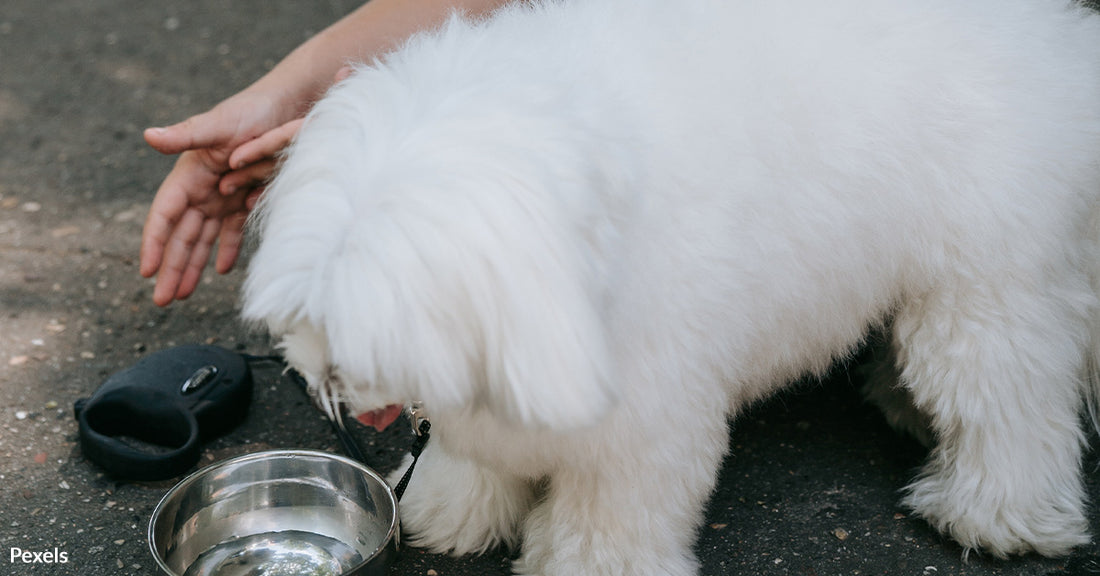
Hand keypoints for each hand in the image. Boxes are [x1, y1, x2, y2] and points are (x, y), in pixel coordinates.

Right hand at [140, 92, 286, 305]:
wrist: (288, 106)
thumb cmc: (251, 111)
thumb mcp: (218, 124)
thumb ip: (186, 134)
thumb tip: (149, 135)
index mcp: (189, 174)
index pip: (164, 216)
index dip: (154, 243)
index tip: (147, 272)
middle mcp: (202, 189)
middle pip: (181, 236)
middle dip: (171, 268)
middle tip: (162, 301)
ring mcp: (223, 196)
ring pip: (203, 239)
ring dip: (193, 267)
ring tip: (183, 295)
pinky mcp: (245, 199)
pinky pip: (232, 231)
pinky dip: (226, 249)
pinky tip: (222, 270)